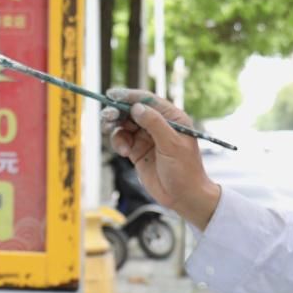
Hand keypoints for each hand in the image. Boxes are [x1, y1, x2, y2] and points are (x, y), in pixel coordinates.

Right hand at [103, 88, 219, 227]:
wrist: (184, 197)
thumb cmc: (185, 170)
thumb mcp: (171, 144)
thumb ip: (155, 124)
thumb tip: (137, 107)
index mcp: (172, 118)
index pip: (148, 101)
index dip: (130, 96)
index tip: (113, 96)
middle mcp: (158, 125)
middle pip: (132, 111)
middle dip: (118, 112)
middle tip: (107, 117)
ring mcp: (147, 138)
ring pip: (125, 125)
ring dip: (115, 127)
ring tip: (110, 132)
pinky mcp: (137, 151)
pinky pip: (123, 140)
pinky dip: (119, 143)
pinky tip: (124, 152)